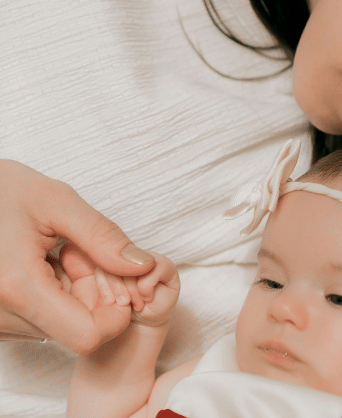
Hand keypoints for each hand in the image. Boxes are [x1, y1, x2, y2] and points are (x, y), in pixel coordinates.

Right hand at [0, 160, 155, 352]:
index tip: (113, 276)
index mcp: (18, 287)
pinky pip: (34, 323)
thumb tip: (142, 266)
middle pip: (74, 331)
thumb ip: (103, 237)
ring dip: (70, 296)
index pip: (87, 337)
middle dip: (92, 295)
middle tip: (77, 253)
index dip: (115, 313)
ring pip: (55, 329)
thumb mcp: (58, 202)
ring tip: (53, 257)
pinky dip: (49, 299)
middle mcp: (0, 314)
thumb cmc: (3, 190)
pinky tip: (38, 267)